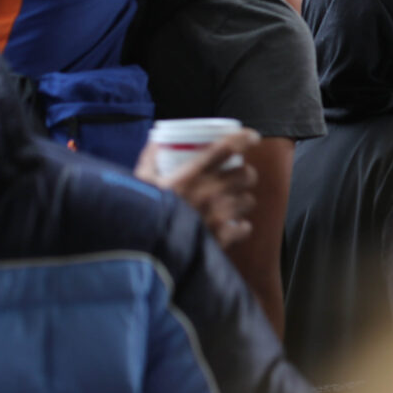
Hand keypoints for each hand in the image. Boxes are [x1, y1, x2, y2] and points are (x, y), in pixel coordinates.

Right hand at [135, 129, 259, 247]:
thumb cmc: (141, 215)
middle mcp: (210, 191)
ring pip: (249, 200)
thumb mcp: (140, 183)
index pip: (226, 147)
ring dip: (242, 200)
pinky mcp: (223, 237)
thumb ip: (149, 160)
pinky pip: (245, 227)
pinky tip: (231, 228)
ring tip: (231, 204)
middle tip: (236, 178)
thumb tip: (156, 143)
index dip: (244, 138)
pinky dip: (240, 227)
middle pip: (246, 174)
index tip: (252, 137)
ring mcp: (219, 215)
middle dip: (244, 174)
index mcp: (191, 175)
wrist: (143, 254)